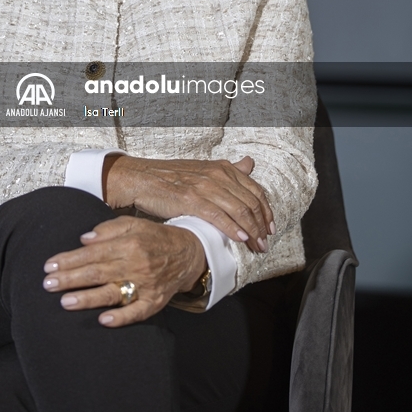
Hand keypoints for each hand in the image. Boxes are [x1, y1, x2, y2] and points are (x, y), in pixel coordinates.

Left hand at [43, 216, 205, 326]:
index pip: (93, 252)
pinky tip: (103, 320)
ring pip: (113, 293)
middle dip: (70, 279)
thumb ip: (108, 229)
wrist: (188, 253)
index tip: (50, 265)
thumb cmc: (154, 237)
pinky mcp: (155, 302)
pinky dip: (121, 317)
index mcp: (128, 243)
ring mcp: (146, 285)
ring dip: (88, 298)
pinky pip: (137, 312)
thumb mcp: (133, 223)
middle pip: (98, 273)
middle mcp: (136, 264)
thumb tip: (84, 240)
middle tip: (48, 284)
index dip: (70, 259)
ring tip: (65, 302)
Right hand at [105, 154, 274, 252]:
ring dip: (252, 232)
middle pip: (251, 203)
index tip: (270, 228)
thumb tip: (249, 164)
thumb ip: (229, 170)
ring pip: (239, 211)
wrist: (141, 178)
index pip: (255, 190)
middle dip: (262, 226)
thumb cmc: (171, 177)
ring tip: (256, 247)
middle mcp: (217, 175)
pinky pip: (219, 217)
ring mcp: (205, 186)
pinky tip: (240, 239)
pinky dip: (233, 229)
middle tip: (265, 243)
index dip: (266, 211)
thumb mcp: (204, 168)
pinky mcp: (191, 199)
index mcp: (222, 168)